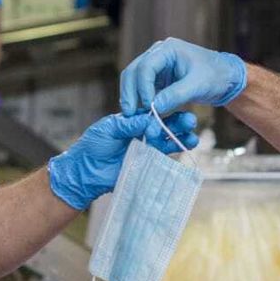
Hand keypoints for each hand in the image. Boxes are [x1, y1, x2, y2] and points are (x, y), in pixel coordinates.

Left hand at [45, 111, 198, 210]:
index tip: (173, 109)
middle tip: (191, 120)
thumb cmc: (92, 145)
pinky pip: (164, 156)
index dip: (165, 111)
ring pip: (168, 140)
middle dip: (179, 123)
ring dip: (181, 137)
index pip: (153, 113)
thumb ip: (129, 123)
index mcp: (133, 121)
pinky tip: (188, 147)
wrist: (85, 171)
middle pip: (165, 125)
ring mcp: (146, 148)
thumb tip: (150, 117)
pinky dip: (176, 151)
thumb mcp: (109, 128)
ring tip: (194, 136)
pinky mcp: (147, 163)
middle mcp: (142, 133)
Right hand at [120, 38, 247, 115]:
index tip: (148, 106)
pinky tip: (141, 114)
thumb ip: (175, 95)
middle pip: (134, 71)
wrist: (225, 77)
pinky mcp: (158, 78)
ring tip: (133, 116)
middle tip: (130, 114)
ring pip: (134, 80)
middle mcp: (158, 54)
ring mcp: (157, 66)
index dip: (143, 88)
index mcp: (167, 49)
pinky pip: (142, 88)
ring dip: (132, 97)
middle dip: (130, 93)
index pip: (146, 67)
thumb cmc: (216, 75)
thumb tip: (154, 108)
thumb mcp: (197, 85)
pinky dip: (140, 100)